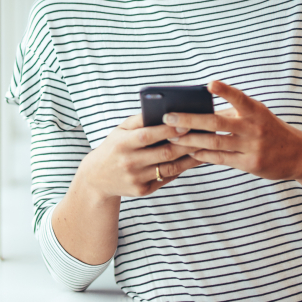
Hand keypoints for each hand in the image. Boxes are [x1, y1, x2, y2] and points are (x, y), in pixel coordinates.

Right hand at [81, 112, 202, 197]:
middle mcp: (129, 162)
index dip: (168, 130)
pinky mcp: (143, 191)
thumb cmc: (114, 147)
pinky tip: (192, 160)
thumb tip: (164, 110)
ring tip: (205, 148)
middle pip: (164, 153)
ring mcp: (136, 178)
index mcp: (122, 144)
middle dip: (187, 144)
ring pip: (170, 168)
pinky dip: (181, 169)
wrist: (97, 177)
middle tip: (205, 135)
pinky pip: (167, 178)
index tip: (186, 123)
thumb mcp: (120, 130)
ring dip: (190, 158)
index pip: (148, 135)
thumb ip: (139, 120)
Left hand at [164, 80, 301, 180]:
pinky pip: (221, 159)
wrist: (300, 155)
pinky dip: (203, 154)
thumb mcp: (257, 115)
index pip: (239, 98)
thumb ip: (233, 112)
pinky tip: (189, 151)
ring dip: (190, 140)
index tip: (210, 84)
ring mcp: (252, 147)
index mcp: (255, 111)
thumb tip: (198, 109)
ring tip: (172, 136)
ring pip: (214, 142)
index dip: (225, 91)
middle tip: (168, 117)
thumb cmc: (269, 129)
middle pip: (216, 122)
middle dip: (190, 119)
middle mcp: (254, 128)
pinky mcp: (251, 164)